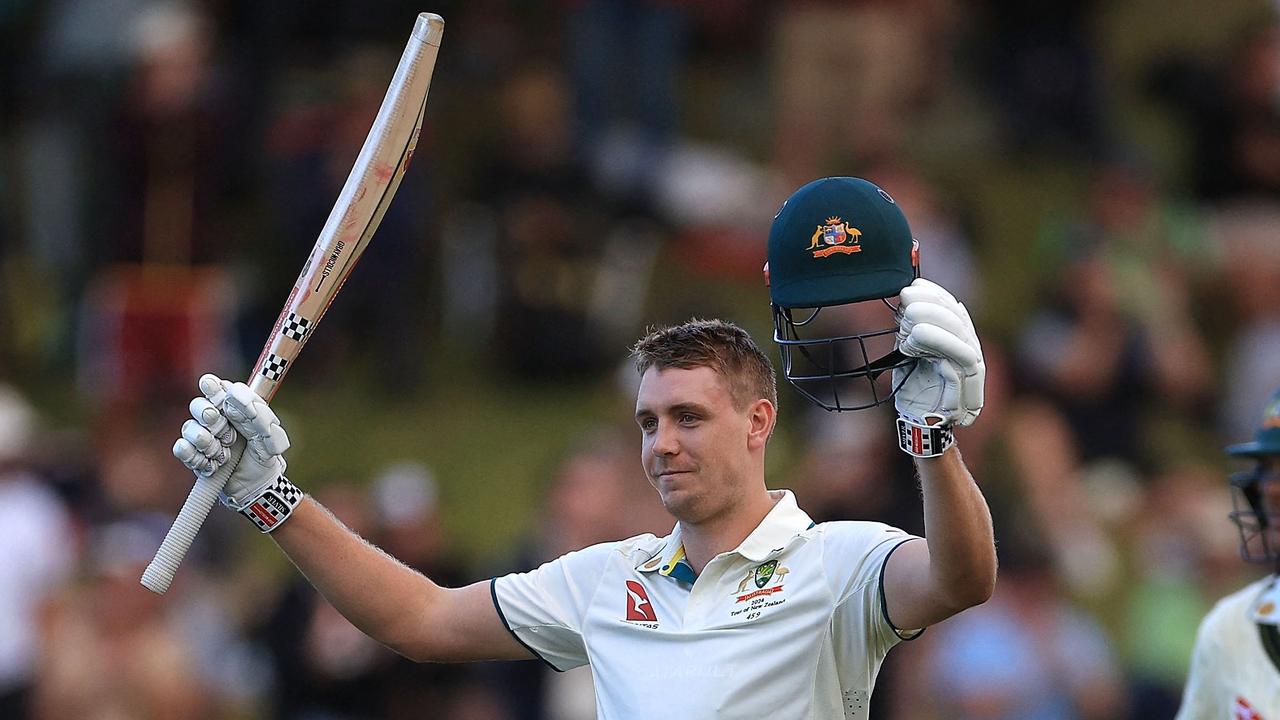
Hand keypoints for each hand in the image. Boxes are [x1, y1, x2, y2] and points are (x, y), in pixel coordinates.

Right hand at [173, 374, 289, 512]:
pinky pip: (182, 449)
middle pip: (197, 405)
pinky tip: (213, 465)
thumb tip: (234, 394)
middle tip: (227, 433)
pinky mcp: (193, 455)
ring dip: (207, 442)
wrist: (257, 487)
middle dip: (209, 416)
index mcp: (233, 407)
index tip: (212, 389)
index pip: (216, 388)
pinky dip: (196, 457)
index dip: (212, 387)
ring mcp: (202, 437)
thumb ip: (257, 414)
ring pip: (189, 428)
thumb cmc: (264, 456)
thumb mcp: (270, 436)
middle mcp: (215, 419)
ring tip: (224, 455)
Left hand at [892, 278, 983, 427]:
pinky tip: (913, 341)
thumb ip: (910, 326)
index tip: (912, 285)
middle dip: (931, 304)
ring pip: (961, 337)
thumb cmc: (915, 383)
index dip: (934, 293)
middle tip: (906, 299)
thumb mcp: (909, 347)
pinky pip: (956, 363)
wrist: (919, 419)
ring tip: (908, 319)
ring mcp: (971, 369)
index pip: (952, 308)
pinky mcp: (964, 388)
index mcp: (959, 338)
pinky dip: (937, 348)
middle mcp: (970, 349)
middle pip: (957, 319)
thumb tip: (905, 299)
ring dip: (934, 323)